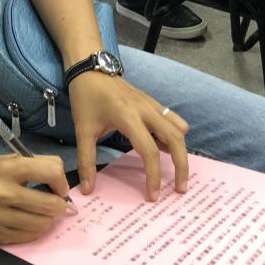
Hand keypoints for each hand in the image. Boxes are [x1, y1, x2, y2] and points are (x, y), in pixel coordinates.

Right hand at [0, 155, 70, 244]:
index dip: (61, 181)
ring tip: (42, 213)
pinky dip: (34, 230)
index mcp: (8, 169)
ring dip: (47, 219)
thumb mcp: (6, 160)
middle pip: (49, 204)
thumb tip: (60, 181)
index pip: (50, 172)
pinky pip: (26, 237)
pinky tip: (30, 223)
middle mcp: (3, 193)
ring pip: (41, 224)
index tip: (59, 187)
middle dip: (59, 205)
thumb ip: (34, 166)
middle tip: (56, 203)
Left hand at [69, 72, 189, 200]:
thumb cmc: (86, 97)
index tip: (152, 196)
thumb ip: (86, 160)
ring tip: (178, 172)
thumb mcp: (82, 129)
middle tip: (180, 188)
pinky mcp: (153, 103)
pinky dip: (175, 137)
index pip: (149, 151)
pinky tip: (166, 150)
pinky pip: (173, 121)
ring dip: (182, 150)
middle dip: (182, 166)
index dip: (153, 176)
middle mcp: (146, 110)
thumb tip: (86, 189)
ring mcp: (153, 105)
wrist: (91, 68)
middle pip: (176, 139)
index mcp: (128, 117)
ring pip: (179, 128)